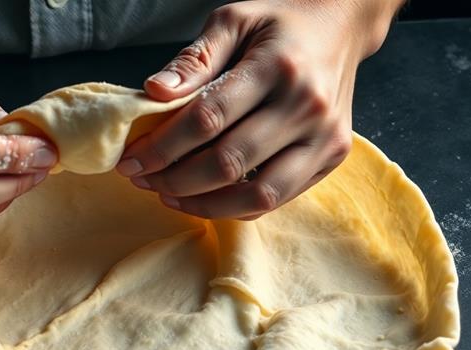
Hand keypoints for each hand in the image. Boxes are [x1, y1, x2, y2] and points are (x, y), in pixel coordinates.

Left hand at [117, 0, 397, 219]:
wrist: (341, 27)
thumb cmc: (279, 25)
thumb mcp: (233, 20)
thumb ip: (193, 59)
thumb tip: (154, 92)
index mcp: (278, 66)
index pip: (208, 118)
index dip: (162, 147)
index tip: (129, 160)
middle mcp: (308, 106)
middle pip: (228, 162)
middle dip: (175, 179)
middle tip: (142, 180)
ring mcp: (325, 137)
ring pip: (257, 195)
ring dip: (203, 204)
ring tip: (168, 195)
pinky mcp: (332, 158)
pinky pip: (276, 199)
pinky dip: (234, 207)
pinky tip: (204, 198)